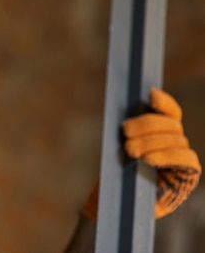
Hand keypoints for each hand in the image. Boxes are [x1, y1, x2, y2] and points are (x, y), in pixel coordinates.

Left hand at [123, 87, 200, 217]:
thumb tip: (126, 108)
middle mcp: (174, 144)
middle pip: (172, 124)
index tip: (150, 94)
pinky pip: (186, 160)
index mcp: (159, 133)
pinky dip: (167, 156)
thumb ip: (127, 130)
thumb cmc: (113, 173)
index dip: (164, 102)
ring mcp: (182, 161)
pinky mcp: (186, 178)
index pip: (171, 113)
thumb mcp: (116, 147)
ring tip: (130, 149)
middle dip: (147, 124)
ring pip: (177, 140)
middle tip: (125, 132)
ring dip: (152, 141)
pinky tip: (149, 159)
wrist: (113, 204)